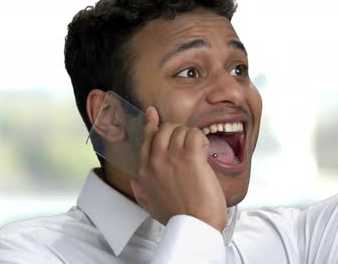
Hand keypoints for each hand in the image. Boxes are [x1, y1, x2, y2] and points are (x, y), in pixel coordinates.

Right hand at [130, 107, 226, 231]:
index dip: (151, 123)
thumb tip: (133, 180)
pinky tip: (204, 154)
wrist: (194, 225)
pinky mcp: (190, 157)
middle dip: (179, 132)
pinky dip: (202, 140)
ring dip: (193, 139)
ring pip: (181, 130)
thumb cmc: (178, 217)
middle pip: (165, 129)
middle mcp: (155, 161)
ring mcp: (172, 157)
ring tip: (199, 155)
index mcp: (144, 171)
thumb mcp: (149, 204)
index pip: (146, 139)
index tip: (152, 112)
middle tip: (189, 145)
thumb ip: (140, 189)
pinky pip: (195, 134)